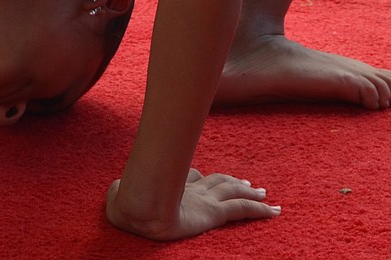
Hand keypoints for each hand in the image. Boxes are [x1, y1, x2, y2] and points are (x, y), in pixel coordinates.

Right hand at [106, 168, 280, 240]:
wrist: (138, 210)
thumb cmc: (125, 205)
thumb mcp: (119, 198)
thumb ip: (120, 194)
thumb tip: (115, 192)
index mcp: (170, 185)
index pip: (191, 177)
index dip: (199, 177)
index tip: (203, 177)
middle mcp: (190, 188)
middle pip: (217, 180)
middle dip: (231, 181)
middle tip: (245, 182)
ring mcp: (204, 199)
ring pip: (233, 191)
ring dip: (249, 190)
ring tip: (262, 192)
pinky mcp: (213, 213)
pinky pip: (243, 210)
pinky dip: (261, 209)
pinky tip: (275, 210)